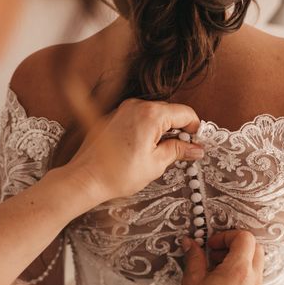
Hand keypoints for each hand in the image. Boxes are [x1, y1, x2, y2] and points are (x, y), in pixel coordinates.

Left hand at [63, 99, 203, 202]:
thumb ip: (178, 151)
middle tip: (181, 152)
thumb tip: (195, 149)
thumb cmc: (116, 174)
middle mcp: (136, 106)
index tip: (197, 143)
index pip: (185, 112)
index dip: (195, 129)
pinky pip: (138, 118)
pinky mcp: (114, 117)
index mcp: (151, 114)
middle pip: (169, 112)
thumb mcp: (156, 164)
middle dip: (178, 131)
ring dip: (162, 131)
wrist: (86, 178)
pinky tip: (143, 150)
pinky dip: (146, 130)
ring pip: (154, 115)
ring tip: (159, 154)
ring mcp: (123, 110)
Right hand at [172, 230, 263, 284]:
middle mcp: (252, 280)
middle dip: (235, 244)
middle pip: (255, 248)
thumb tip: (191, 243)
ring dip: (238, 258)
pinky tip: (219, 281)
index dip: (226, 235)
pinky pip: (253, 278)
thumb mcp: (191, 281)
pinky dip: (240, 272)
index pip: (245, 238)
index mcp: (238, 271)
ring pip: (255, 263)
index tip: (211, 245)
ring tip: (214, 268)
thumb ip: (194, 257)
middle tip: (214, 252)